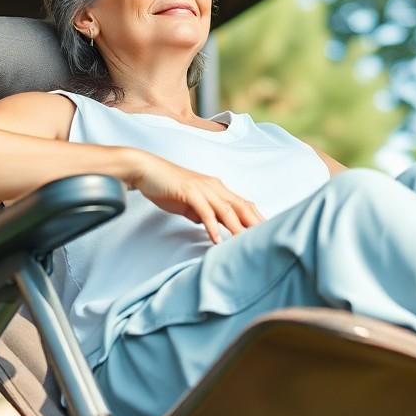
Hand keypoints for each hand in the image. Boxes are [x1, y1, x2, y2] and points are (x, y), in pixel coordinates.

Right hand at [127, 153, 263, 242]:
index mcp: (217, 189)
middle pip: (241, 207)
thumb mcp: (190, 203)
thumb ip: (202, 213)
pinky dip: (212, 226)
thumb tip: (211, 227)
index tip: (268, 233)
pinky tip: (216, 240)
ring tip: (245, 244)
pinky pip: (204, 211)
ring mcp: (203, 188)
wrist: (147, 170)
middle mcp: (215, 187)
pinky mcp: (189, 192)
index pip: (243, 205)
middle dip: (255, 224)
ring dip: (237, 228)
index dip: (256, 219)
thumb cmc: (167, 187)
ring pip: (226, 210)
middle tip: (266, 241)